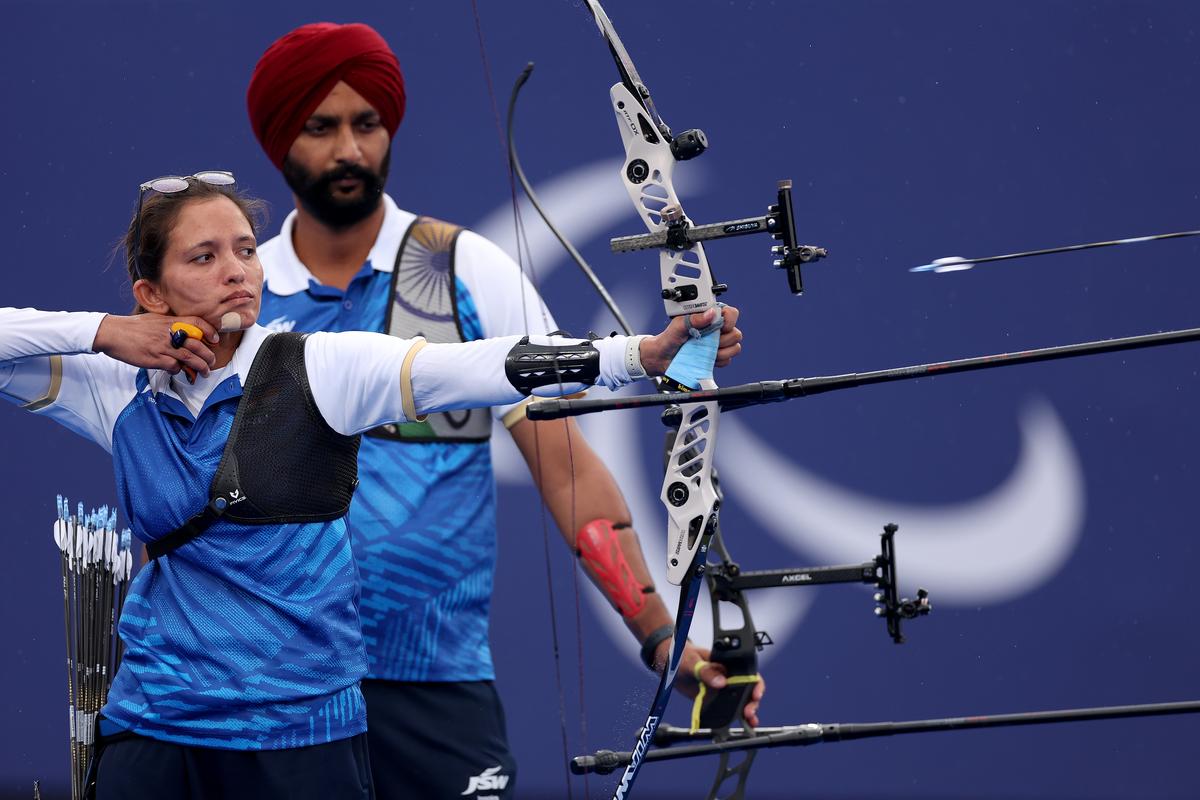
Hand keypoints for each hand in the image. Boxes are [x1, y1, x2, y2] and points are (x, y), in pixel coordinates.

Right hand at [92, 313, 218, 377]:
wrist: (112, 333)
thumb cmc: (133, 327)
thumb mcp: (155, 319)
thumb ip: (171, 324)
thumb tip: (186, 331)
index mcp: (170, 321)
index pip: (197, 323)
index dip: (209, 331)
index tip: (215, 339)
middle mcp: (169, 333)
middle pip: (197, 344)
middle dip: (208, 355)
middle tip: (212, 361)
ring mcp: (162, 346)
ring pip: (190, 358)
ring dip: (200, 367)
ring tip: (205, 372)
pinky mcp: (155, 359)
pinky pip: (174, 366)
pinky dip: (179, 370)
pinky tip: (178, 370)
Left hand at [639, 304, 742, 375]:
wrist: (661, 357)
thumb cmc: (669, 338)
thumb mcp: (678, 325)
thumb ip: (694, 318)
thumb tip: (711, 314)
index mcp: (709, 317)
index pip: (731, 314)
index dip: (730, 321)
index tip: (720, 327)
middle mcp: (716, 330)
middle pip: (735, 334)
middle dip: (722, 340)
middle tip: (705, 341)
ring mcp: (717, 345)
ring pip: (734, 348)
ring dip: (720, 352)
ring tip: (703, 350)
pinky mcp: (716, 358)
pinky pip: (727, 361)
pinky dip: (717, 361)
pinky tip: (704, 358)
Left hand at [654, 638, 765, 727]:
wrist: (670, 665)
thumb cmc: (683, 656)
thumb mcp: (693, 661)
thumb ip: (706, 671)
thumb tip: (721, 682)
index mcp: (727, 663)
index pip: (748, 673)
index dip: (756, 684)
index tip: (755, 693)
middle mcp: (728, 676)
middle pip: (748, 690)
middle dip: (752, 702)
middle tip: (748, 712)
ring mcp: (723, 689)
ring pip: (741, 701)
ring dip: (747, 711)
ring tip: (750, 721)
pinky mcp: (716, 699)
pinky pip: (729, 709)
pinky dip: (736, 717)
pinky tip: (742, 725)